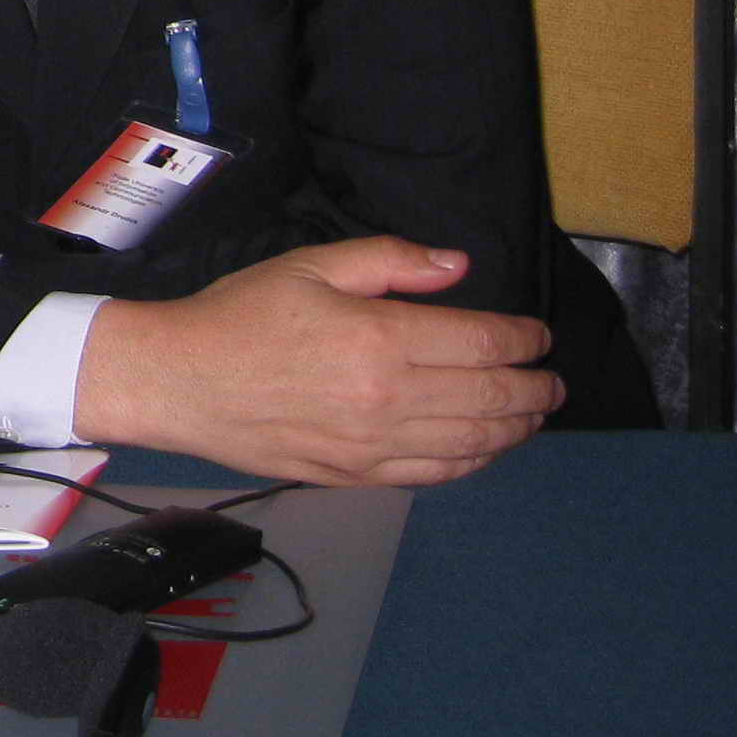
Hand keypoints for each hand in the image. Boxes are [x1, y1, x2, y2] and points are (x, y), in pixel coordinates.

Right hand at [69, 236, 562, 486]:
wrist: (183, 382)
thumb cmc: (243, 315)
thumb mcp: (312, 265)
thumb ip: (390, 261)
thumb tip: (458, 266)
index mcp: (380, 338)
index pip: (484, 343)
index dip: (523, 339)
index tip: (538, 335)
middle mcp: (389, 398)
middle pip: (492, 397)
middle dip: (535, 388)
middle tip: (553, 382)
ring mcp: (376, 445)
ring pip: (474, 442)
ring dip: (516, 428)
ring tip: (534, 413)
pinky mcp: (359, 475)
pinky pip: (437, 474)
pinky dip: (475, 461)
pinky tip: (486, 447)